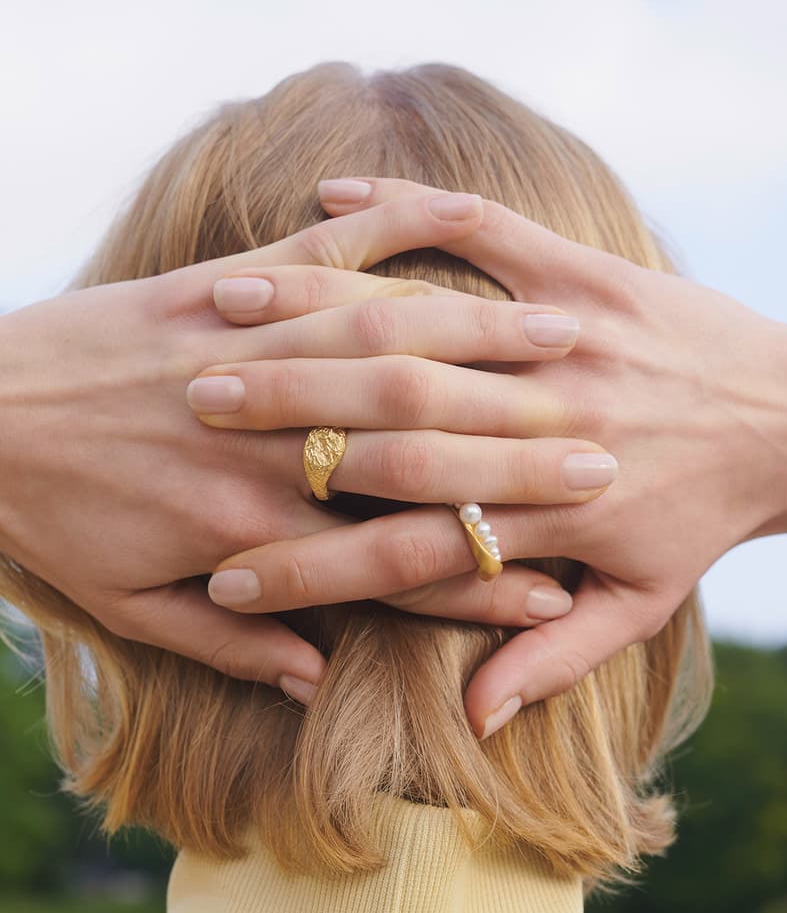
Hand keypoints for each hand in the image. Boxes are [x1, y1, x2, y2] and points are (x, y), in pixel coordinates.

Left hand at [0, 193, 610, 700]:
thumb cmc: (47, 523)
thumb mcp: (128, 609)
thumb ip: (230, 649)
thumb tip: (314, 678)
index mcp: (255, 532)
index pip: (399, 562)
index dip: (483, 581)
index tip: (554, 588)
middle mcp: (273, 446)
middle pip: (424, 455)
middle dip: (524, 463)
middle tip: (606, 467)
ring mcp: (253, 358)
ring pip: (391, 353)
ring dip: (490, 351)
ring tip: (571, 351)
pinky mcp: (222, 289)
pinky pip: (322, 257)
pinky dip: (392, 238)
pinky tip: (455, 233)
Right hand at [212, 177, 786, 734]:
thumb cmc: (706, 518)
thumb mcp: (640, 606)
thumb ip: (552, 661)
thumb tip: (478, 720)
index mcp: (541, 522)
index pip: (398, 555)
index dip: (310, 576)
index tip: (226, 582)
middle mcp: (537, 432)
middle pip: (384, 442)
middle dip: (276, 440)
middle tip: (186, 434)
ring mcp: (560, 347)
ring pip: (417, 336)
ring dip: (311, 332)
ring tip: (219, 332)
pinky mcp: (582, 275)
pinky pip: (481, 230)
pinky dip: (404, 210)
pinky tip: (326, 195)